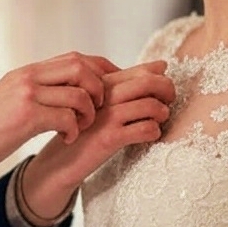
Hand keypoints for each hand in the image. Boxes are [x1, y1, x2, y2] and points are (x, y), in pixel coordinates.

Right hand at [0, 52, 118, 171]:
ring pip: (78, 94)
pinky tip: (66, 139)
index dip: (101, 69)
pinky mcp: (26, 116)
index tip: (114, 84)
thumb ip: (37, 88)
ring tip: (80, 127)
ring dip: (88, 113)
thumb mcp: (13, 97)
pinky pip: (66, 117)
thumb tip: (66, 88)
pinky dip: (73, 130)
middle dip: (99, 88)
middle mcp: (28, 76)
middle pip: (81, 67)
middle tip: (99, 108)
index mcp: (28, 71)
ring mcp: (27, 94)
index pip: (76, 57)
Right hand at [22, 60, 174, 201]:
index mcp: (99, 83)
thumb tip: (162, 64)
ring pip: (150, 105)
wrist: (57, 161)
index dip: (158, 75)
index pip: (138, 69)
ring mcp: (106, 117)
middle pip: (148, 81)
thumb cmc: (84, 129)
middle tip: (170, 99)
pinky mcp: (109, 138)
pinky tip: (149, 135)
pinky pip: (145, 129)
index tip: (162, 86)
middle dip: (167, 89)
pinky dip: (154, 131)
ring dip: (162, 113)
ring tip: (159, 119)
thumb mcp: (99, 101)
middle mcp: (102, 96)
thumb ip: (125, 82)